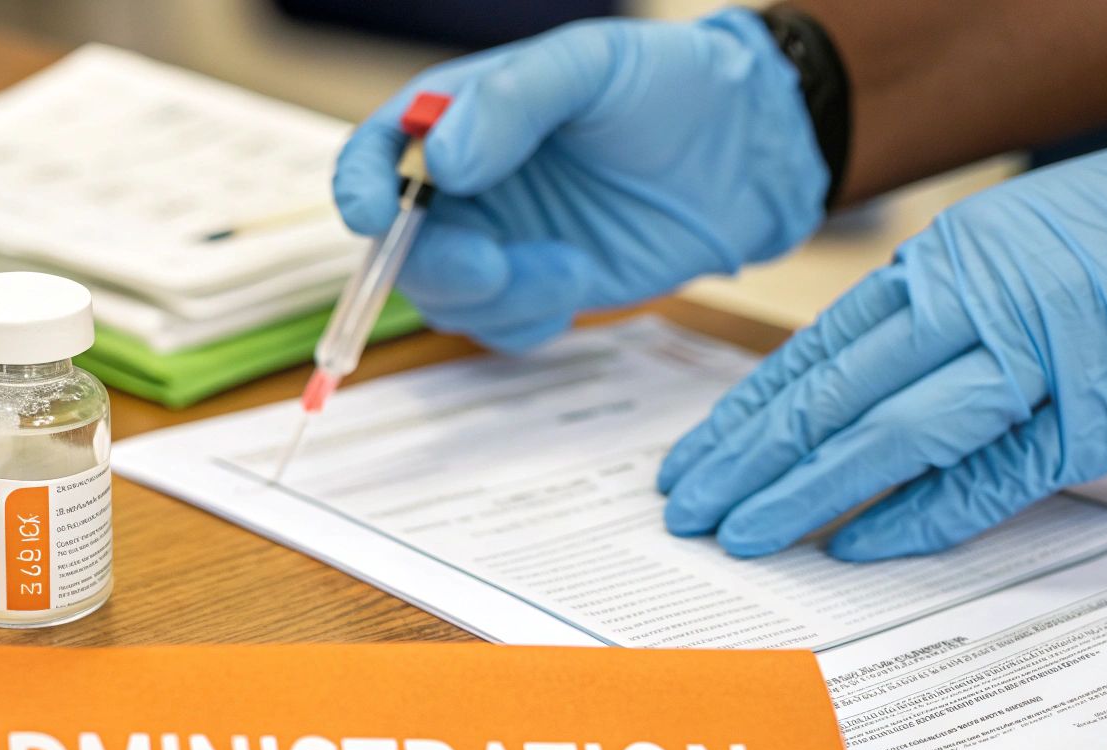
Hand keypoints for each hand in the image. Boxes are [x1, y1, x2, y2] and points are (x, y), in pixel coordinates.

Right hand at [332, 12, 826, 350]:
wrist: (746, 152)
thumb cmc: (669, 87)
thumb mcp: (592, 65)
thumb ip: (513, 100)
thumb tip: (440, 156)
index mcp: (458, 116)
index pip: (376, 154)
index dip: (360, 188)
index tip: (371, 216)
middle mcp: (464, 185)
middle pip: (399, 243)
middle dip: (436, 264)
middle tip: (492, 266)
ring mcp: (499, 240)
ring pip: (446, 296)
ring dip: (498, 297)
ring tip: (573, 267)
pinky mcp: (537, 287)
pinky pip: (498, 327)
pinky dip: (527, 320)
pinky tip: (577, 283)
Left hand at [658, 107, 1106, 559]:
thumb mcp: (1021, 239)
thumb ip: (941, 307)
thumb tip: (857, 381)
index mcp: (952, 260)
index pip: (817, 350)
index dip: (746, 412)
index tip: (695, 458)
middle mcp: (978, 301)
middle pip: (833, 392)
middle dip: (749, 459)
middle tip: (690, 509)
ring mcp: (1037, 356)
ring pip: (891, 432)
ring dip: (808, 490)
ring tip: (745, 535)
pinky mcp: (1099, 415)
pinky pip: (991, 475)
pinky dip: (923, 514)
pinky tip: (859, 545)